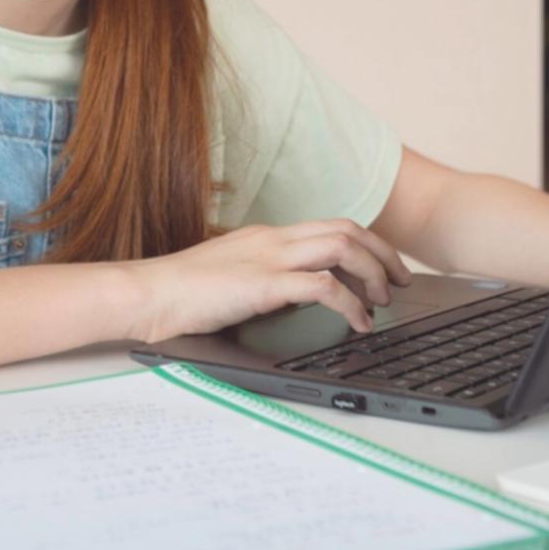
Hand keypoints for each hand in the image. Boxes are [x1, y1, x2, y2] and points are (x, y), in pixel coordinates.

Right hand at [127, 219, 414, 343]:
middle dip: (383, 253)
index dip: (366, 244)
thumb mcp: (232, 278)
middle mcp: (273, 238)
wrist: (147, 295)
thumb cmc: (180, 294)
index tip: (385, 267)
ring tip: (383, 301)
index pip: (330, 226)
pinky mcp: (263, 284)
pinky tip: (356, 323)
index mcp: (266, 236)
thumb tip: (297, 297)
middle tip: (401, 282)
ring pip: (342, 246)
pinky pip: (323, 287)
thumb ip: (265, 280)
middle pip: (346, 228)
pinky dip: (349, 304)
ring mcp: (268, 257)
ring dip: (372, 273)